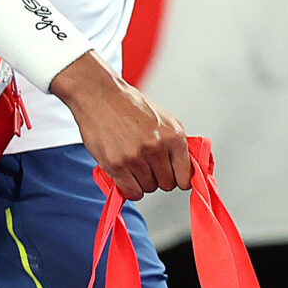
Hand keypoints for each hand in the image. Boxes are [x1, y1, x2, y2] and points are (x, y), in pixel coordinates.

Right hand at [52, 53, 191, 199]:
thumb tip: (187, 169)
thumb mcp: (163, 119)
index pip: (186, 176)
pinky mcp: (116, 165)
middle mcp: (156, 146)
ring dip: (143, 180)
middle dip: (159, 177)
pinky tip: (127, 173)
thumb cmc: (130, 106)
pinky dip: (130, 187)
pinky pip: (132, 192)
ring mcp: (136, 157)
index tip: (174, 176)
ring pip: (149, 188)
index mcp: (173, 135)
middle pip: (167, 184)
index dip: (179, 178)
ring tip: (134, 162)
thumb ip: (176, 144)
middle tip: (149, 164)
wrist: (100, 96)